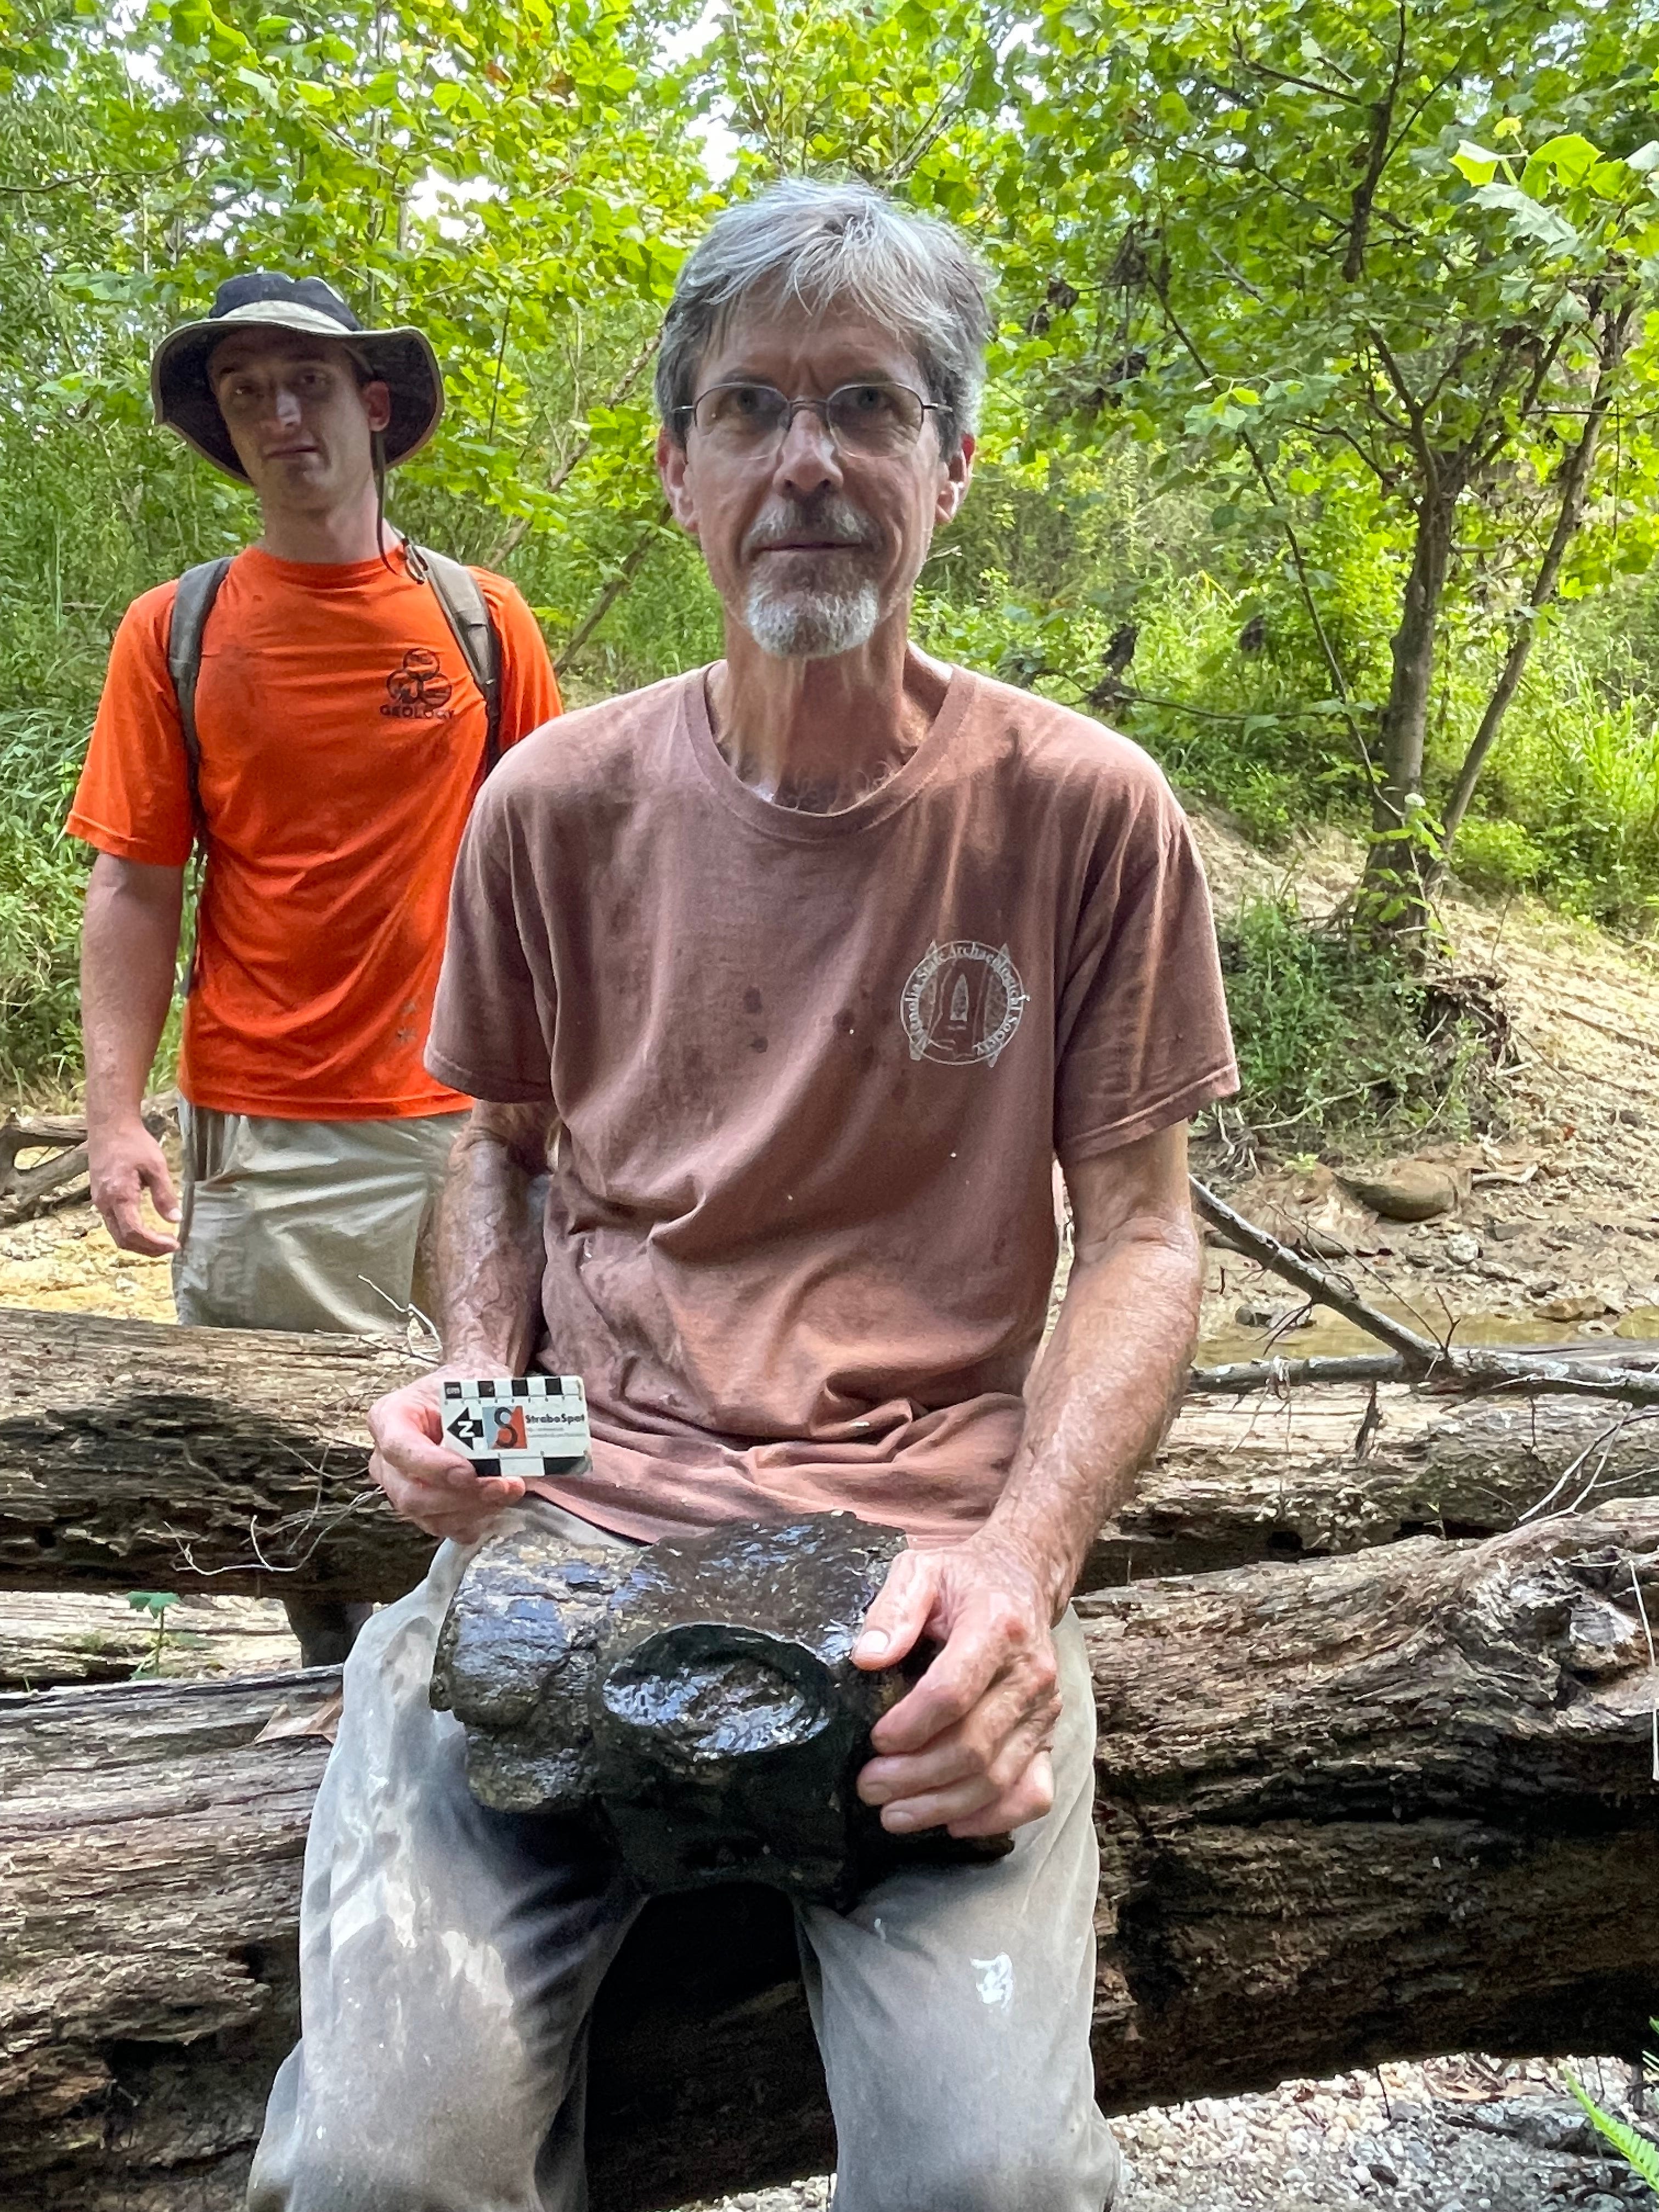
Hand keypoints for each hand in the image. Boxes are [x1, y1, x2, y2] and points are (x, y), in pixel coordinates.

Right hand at [88, 1117, 179, 1255]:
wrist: (109, 1126)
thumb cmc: (133, 1143)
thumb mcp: (156, 1165)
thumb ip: (165, 1195)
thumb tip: (175, 1220)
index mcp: (119, 1196)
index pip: (134, 1233)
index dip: (155, 1244)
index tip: (175, 1244)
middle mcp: (105, 1203)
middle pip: (123, 1240)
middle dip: (148, 1249)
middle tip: (171, 1246)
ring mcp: (99, 1201)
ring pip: (116, 1234)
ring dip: (139, 1243)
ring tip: (161, 1241)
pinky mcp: (99, 1197)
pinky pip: (113, 1224)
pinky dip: (130, 1233)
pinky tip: (146, 1229)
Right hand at [367, 1369, 526, 1542]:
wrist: (471, 1396)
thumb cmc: (467, 1386)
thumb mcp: (472, 1387)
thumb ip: (481, 1417)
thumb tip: (505, 1446)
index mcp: (389, 1417)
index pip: (399, 1449)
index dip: (433, 1466)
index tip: (469, 1472)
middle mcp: (387, 1459)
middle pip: (410, 1494)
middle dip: (461, 1497)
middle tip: (501, 1486)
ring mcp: (402, 1487)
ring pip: (429, 1516)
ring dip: (475, 1509)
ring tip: (509, 1490)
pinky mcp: (424, 1507)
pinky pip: (445, 1527)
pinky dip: (475, 1519)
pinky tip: (497, 1503)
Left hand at [852, 1531, 1062, 1840]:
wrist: (1023, 1580)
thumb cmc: (964, 1579)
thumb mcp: (921, 1570)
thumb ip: (892, 1608)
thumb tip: (866, 1657)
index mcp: (997, 1628)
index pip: (953, 1691)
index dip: (911, 1725)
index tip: (875, 1740)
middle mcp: (1030, 1675)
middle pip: (973, 1746)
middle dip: (914, 1777)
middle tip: (869, 1787)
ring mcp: (1044, 1711)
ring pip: (997, 1778)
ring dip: (941, 1805)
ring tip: (893, 1814)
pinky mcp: (1049, 1736)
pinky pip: (1034, 1793)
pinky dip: (995, 1818)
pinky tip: (953, 1824)